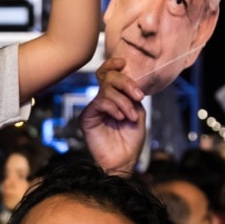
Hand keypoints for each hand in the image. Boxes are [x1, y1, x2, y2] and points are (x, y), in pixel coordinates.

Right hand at [80, 56, 145, 175]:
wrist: (124, 161)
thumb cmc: (131, 140)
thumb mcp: (138, 113)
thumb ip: (132, 96)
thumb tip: (128, 80)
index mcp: (113, 98)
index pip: (108, 75)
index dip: (112, 65)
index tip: (123, 63)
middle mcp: (102, 101)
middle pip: (108, 77)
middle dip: (126, 83)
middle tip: (138, 96)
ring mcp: (93, 109)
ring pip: (106, 90)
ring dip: (123, 102)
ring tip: (131, 116)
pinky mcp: (86, 118)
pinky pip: (100, 102)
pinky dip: (114, 108)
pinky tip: (120, 117)